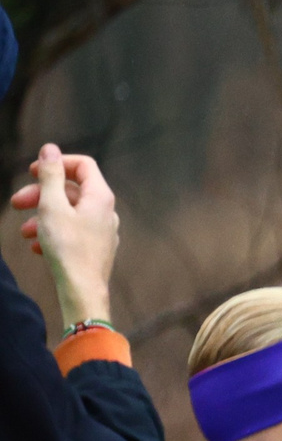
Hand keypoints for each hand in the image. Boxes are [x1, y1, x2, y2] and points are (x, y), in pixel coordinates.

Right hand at [12, 145, 118, 325]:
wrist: (82, 291)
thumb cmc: (68, 249)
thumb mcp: (52, 206)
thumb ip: (51, 176)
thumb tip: (50, 149)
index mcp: (100, 197)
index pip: (83, 165)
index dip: (57, 163)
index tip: (33, 170)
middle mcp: (106, 212)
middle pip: (71, 190)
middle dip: (40, 194)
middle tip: (16, 202)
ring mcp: (103, 231)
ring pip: (68, 213)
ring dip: (42, 217)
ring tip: (23, 232)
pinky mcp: (95, 248)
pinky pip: (71, 233)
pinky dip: (52, 234)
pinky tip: (37, 248)